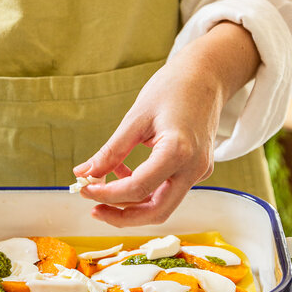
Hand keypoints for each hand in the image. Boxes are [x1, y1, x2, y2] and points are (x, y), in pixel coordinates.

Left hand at [74, 22, 259, 225]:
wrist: (207, 75)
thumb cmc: (173, 88)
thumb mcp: (136, 117)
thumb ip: (111, 150)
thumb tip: (84, 172)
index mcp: (178, 151)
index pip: (138, 188)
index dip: (107, 194)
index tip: (84, 189)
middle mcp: (194, 168)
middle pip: (157, 211)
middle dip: (122, 216)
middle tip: (93, 208)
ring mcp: (199, 171)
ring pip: (163, 205)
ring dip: (131, 203)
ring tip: (103, 187)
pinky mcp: (197, 170)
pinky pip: (168, 190)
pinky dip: (144, 189)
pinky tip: (123, 173)